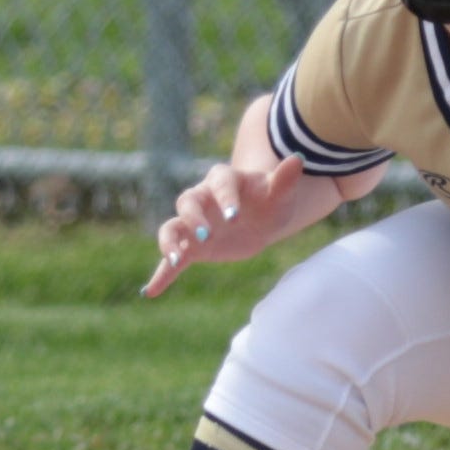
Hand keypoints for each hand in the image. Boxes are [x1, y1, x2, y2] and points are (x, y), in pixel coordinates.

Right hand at [141, 152, 299, 296]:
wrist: (263, 219)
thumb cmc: (272, 200)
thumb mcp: (281, 193)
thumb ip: (285, 179)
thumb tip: (298, 158)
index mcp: (223, 180)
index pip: (220, 183)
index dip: (226, 198)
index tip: (235, 216)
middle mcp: (202, 199)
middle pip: (187, 203)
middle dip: (194, 219)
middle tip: (207, 236)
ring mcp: (194, 225)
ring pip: (172, 229)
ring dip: (169, 243)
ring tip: (175, 260)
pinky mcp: (193, 249)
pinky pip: (173, 260)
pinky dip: (162, 274)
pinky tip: (151, 291)